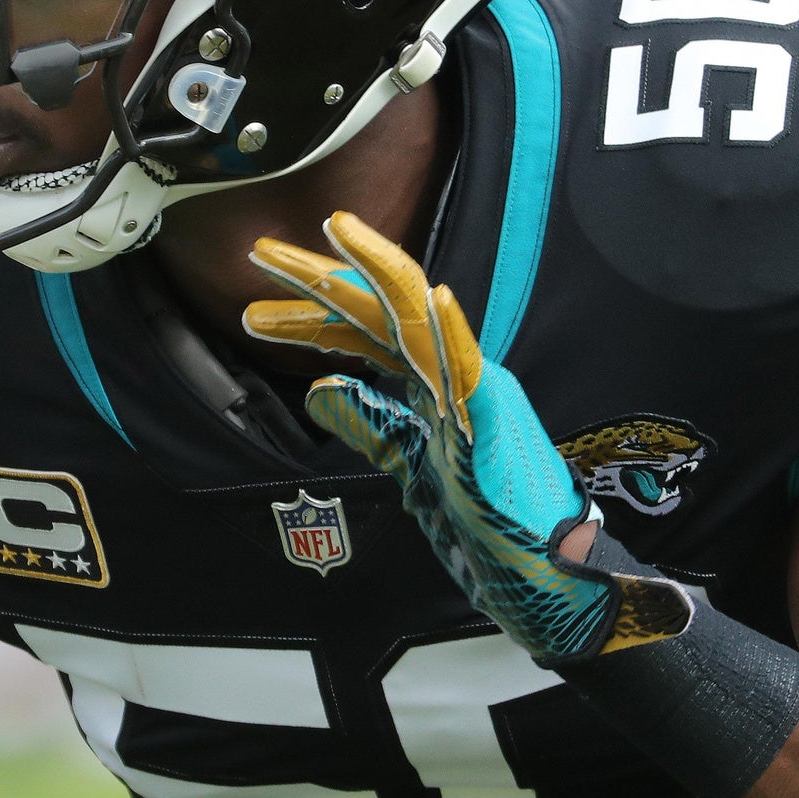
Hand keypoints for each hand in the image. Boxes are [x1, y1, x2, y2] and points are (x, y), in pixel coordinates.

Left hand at [243, 211, 689, 663]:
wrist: (546, 567)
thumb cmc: (485, 517)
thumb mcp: (405, 463)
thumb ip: (366, 423)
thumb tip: (316, 389)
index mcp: (427, 382)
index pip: (359, 335)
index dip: (307, 319)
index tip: (252, 313)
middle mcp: (448, 371)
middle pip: (377, 310)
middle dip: (319, 277)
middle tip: (259, 252)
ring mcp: (474, 390)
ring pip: (420, 318)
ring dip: (377, 271)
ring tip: (338, 230)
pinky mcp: (498, 422)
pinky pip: (474, 372)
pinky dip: (453, 333)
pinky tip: (436, 297)